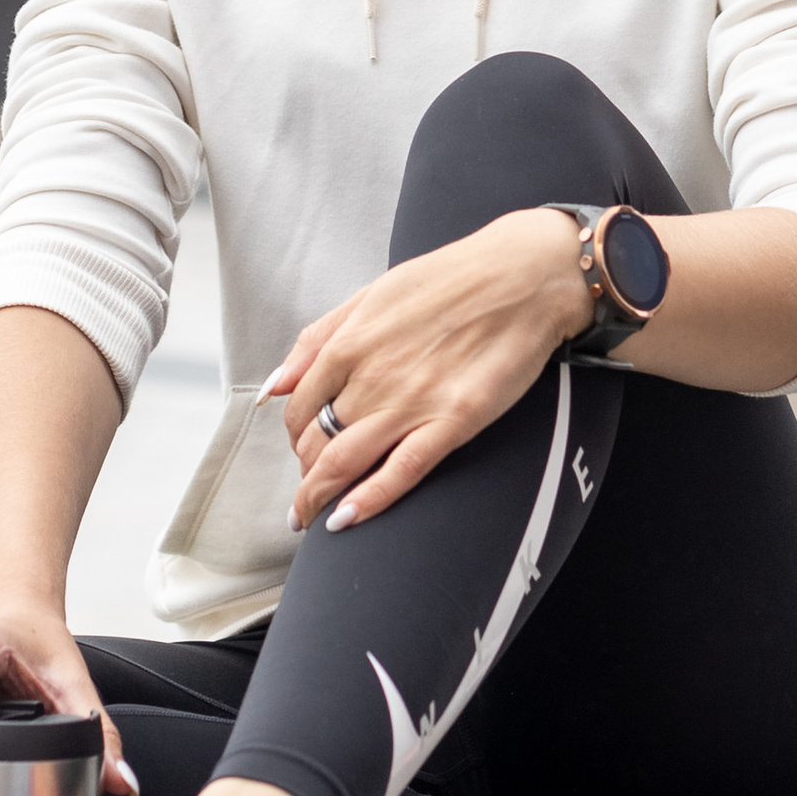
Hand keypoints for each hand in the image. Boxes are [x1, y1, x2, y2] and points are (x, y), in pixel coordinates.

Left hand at [259, 210, 590, 531]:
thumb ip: (318, 339)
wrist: (523, 276)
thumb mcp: (372, 294)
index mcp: (349, 342)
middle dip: (303, 474)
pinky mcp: (453, 421)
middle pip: (316, 441)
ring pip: (346, 463)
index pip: (298, 406)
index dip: (293, 436)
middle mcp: (372, 375)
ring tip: (311, 518)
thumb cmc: (451, 279)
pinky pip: (401, 471)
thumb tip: (274, 385)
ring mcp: (412, 401)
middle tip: (307, 493)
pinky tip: (348, 519)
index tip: (300, 450)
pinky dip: (369, 500)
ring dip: (319, 498)